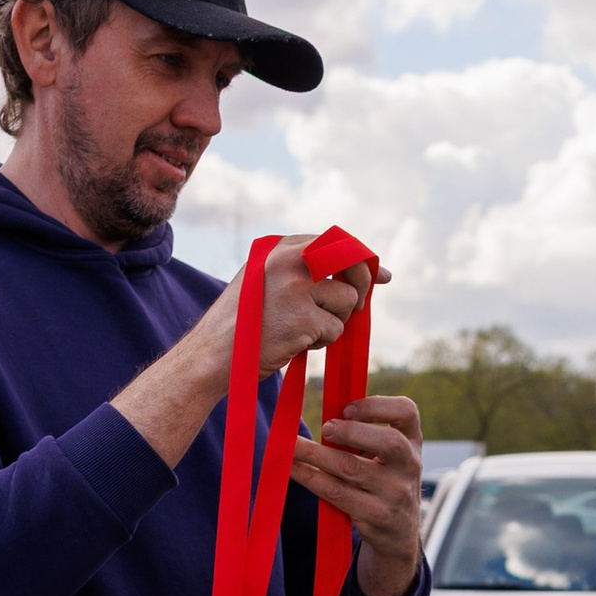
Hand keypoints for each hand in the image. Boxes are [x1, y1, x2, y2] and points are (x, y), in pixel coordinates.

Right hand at [257, 239, 385, 376]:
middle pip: (352, 263)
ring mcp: (297, 288)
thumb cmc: (244, 323)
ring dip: (334, 321)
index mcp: (280, 248)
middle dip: (361, 287)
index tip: (382, 277)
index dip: (363, 259)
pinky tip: (297, 343)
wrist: (214, 353)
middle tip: (354, 308)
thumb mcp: (266, 281)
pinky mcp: (303, 318)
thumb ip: (307, 270)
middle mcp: (289, 260)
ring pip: (347, 300)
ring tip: (304, 330)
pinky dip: (322, 340)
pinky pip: (335, 328)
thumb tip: (370, 274)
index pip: (337, 242)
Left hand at [293, 394, 424, 595]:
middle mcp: (410, 466)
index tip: (347, 408)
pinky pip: (336, 493)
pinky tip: (294, 468)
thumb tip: (325, 412)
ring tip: (291, 445)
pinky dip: (311, 478)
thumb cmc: (384, 482)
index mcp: (413, 442)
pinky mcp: (376, 516)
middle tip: (325, 428)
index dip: (377, 405)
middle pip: (388, 443)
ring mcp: (395, 494)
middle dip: (352, 432)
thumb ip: (368, 433)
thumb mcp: (390, 456)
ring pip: (352, 469)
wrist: (399, 533)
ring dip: (316, 454)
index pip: (407, 412)